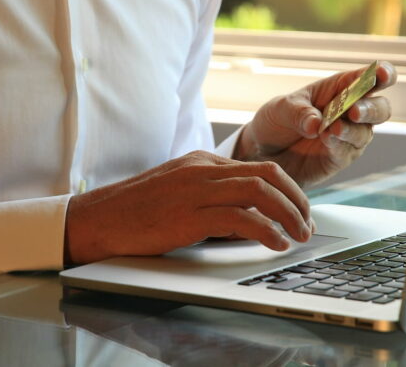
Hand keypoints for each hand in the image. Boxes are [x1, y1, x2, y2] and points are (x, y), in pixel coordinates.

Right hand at [64, 151, 314, 263]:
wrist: (97, 219)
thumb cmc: (135, 210)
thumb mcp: (177, 192)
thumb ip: (210, 196)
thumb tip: (245, 217)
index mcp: (201, 161)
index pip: (258, 168)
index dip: (287, 190)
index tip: (298, 211)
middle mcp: (202, 170)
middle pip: (267, 175)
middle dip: (296, 200)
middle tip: (307, 223)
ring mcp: (196, 190)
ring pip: (259, 192)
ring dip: (289, 214)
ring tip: (299, 235)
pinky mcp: (189, 215)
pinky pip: (240, 218)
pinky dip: (266, 231)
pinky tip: (276, 243)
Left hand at [234, 61, 396, 186]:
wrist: (261, 152)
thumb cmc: (275, 121)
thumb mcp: (280, 109)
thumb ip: (299, 113)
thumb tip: (317, 124)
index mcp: (340, 88)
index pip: (369, 78)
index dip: (382, 73)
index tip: (382, 74)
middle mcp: (350, 111)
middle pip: (380, 108)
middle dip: (372, 108)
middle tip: (354, 111)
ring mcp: (348, 137)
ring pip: (366, 132)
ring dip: (352, 130)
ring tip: (334, 129)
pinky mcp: (340, 158)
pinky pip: (348, 151)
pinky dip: (339, 146)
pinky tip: (327, 140)